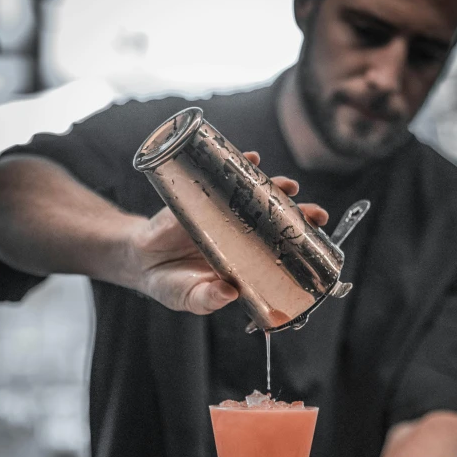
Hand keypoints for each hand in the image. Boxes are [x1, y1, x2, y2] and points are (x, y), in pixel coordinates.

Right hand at [131, 152, 327, 313]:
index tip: (317, 243)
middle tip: (316, 214)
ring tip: (289, 186)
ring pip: (255, 196)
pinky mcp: (202, 195)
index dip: (299, 245)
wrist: (140, 261)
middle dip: (299, 215)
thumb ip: (207, 299)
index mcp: (244, 260)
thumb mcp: (190, 297)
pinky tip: (252, 157)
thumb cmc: (171, 284)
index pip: (278, 250)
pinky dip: (239, 163)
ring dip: (275, 187)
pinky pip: (223, 175)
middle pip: (276, 220)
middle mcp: (239, 234)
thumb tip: (228, 293)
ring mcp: (222, 213)